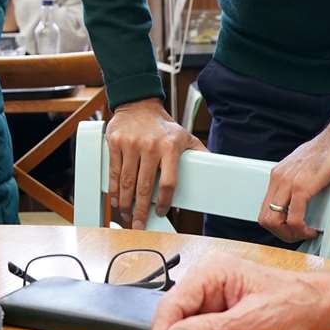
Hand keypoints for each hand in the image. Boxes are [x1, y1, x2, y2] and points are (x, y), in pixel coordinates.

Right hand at [105, 98, 205, 228]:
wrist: (139, 104)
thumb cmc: (163, 126)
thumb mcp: (184, 136)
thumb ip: (199, 153)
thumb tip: (216, 167)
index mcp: (170, 146)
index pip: (168, 181)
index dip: (164, 201)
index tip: (161, 212)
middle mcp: (150, 145)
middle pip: (144, 187)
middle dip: (141, 211)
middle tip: (139, 226)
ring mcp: (131, 144)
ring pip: (127, 182)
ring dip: (126, 204)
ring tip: (127, 216)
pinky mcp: (115, 143)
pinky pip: (114, 172)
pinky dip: (114, 190)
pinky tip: (116, 200)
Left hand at [257, 113, 329, 242]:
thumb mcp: (306, 166)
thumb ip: (300, 180)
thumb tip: (304, 197)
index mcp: (278, 175)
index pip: (265, 209)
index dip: (277, 226)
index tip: (293, 229)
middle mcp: (278, 178)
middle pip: (265, 219)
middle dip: (282, 234)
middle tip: (300, 235)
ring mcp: (288, 182)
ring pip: (274, 221)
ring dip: (290, 234)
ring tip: (306, 233)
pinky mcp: (302, 186)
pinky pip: (294, 218)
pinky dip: (301, 229)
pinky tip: (313, 230)